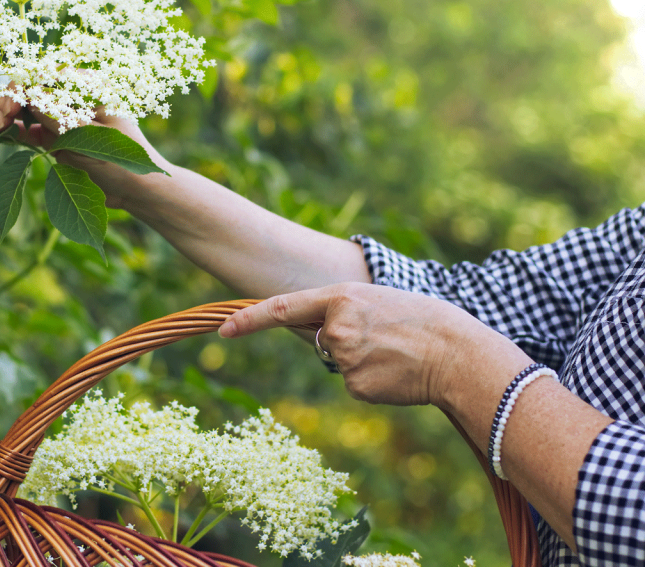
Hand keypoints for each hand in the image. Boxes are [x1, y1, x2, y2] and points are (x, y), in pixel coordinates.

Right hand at [0, 89, 173, 208]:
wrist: (136, 193)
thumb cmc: (124, 163)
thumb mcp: (92, 140)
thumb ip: (62, 118)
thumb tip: (32, 95)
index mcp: (88, 87)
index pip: (47, 75)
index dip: (22, 88)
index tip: (9, 112)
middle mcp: (72, 97)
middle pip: (31, 88)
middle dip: (8, 100)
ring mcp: (61, 117)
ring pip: (24, 107)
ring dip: (4, 113)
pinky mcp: (53, 137)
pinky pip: (26, 127)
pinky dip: (10, 129)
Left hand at [218, 282, 519, 408]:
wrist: (457, 353)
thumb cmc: (421, 321)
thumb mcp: (376, 301)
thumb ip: (341, 311)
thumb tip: (318, 336)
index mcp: (341, 296)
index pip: (281, 308)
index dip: (249, 320)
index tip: (223, 330)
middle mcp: (336, 326)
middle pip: (318, 340)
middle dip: (341, 342)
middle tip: (383, 337)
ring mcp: (344, 357)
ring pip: (337, 364)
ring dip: (360, 362)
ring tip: (395, 352)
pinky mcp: (355, 385)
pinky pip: (352, 385)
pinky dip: (371, 382)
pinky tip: (396, 373)